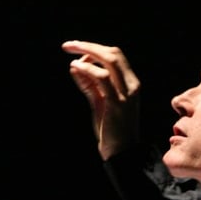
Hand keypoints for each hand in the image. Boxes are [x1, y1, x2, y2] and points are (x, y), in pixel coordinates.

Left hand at [63, 40, 140, 159]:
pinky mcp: (116, 104)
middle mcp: (132, 86)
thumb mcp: (100, 103)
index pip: (116, 56)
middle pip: (113, 53)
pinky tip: (74, 67)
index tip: (76, 48)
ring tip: (69, 52)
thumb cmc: (111, 130)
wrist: (122, 154)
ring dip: (87, 52)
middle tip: (68, 45)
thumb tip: (75, 66)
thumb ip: (89, 86)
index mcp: (131, 84)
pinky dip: (87, 69)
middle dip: (89, 45)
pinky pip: (102, 78)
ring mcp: (126, 94)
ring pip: (109, 60)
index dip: (95, 48)